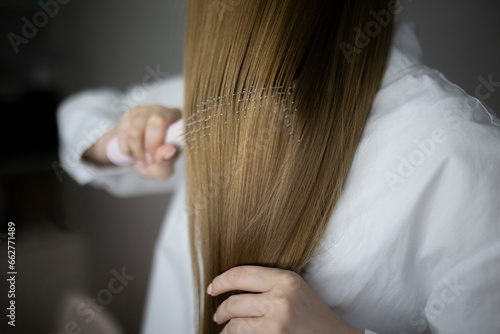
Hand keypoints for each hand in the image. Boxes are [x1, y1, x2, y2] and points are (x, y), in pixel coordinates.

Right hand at [83, 105, 181, 179]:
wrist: (134, 155)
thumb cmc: (154, 161)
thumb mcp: (161, 171)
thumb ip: (166, 164)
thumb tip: (167, 150)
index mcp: (180, 125)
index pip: (179, 125)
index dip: (166, 144)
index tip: (159, 159)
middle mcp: (166, 112)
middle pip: (157, 122)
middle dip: (149, 147)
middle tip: (149, 161)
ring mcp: (147, 110)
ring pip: (136, 130)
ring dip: (135, 151)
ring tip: (140, 159)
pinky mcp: (131, 112)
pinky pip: (123, 131)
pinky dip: (125, 148)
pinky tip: (131, 151)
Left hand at [208, 266, 362, 333]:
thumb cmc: (313, 314)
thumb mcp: (295, 288)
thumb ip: (268, 282)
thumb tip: (232, 285)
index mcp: (285, 279)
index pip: (241, 274)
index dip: (221, 281)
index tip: (212, 288)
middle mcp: (279, 299)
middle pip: (233, 302)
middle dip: (220, 311)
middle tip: (217, 315)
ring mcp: (276, 322)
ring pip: (235, 325)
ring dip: (227, 329)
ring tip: (226, 330)